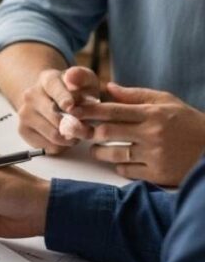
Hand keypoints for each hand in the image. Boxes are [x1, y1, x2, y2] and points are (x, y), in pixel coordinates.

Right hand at [16, 67, 100, 152]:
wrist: (50, 99)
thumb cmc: (73, 92)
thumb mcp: (85, 80)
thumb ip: (82, 77)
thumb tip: (71, 77)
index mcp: (47, 79)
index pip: (55, 90)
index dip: (64, 100)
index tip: (71, 108)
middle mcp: (31, 96)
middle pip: (55, 118)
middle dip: (77, 128)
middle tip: (88, 131)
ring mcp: (24, 114)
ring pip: (53, 135)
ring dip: (70, 139)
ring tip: (77, 134)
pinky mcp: (23, 130)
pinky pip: (47, 146)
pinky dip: (60, 146)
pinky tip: (64, 138)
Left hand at [72, 82, 204, 184]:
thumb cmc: (186, 122)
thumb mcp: (166, 102)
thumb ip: (135, 95)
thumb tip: (108, 87)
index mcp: (153, 113)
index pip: (113, 110)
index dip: (90, 111)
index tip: (74, 111)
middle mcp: (152, 134)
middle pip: (107, 132)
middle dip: (90, 132)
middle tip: (82, 132)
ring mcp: (155, 155)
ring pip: (112, 154)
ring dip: (98, 152)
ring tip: (96, 148)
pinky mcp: (157, 174)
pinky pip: (126, 170)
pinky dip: (118, 165)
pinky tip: (118, 161)